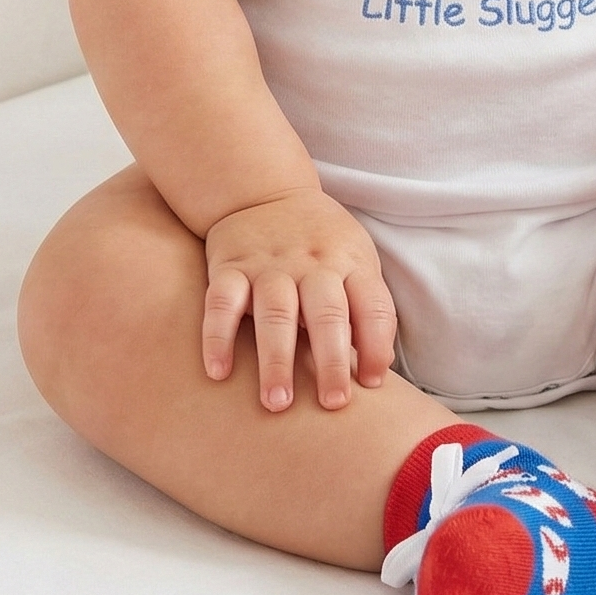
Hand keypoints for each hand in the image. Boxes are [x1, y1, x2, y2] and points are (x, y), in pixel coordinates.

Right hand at [202, 189, 397, 411]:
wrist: (262, 190)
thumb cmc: (320, 240)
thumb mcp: (355, 258)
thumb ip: (367, 308)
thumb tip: (378, 370)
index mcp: (350, 262)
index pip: (374, 305)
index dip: (377, 345)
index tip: (372, 384)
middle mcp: (312, 264)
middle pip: (327, 313)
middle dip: (331, 361)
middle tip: (332, 404)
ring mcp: (269, 266)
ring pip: (276, 313)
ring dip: (276, 359)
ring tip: (277, 403)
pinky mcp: (229, 267)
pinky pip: (221, 303)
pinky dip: (218, 337)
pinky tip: (218, 372)